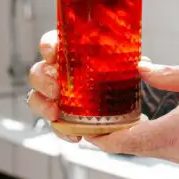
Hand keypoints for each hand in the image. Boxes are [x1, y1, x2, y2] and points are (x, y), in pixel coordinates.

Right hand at [27, 29, 153, 143]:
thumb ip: (131, 64)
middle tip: (56, 87)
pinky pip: (54, 125)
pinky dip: (61, 131)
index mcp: (72, 55)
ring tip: (56, 112)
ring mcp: (57, 97)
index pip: (53, 43)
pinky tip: (75, 135)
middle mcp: (60, 74)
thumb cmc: (120, 79)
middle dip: (44, 78)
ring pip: (36, 98)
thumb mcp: (127, 68)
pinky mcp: (62, 118)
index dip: (48, 45)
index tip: (52, 53)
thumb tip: (142, 63)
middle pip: (38, 71)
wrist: (127, 110)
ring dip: (42, 104)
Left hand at [86, 62, 178, 167]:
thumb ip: (168, 74)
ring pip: (145, 149)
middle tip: (91, 118)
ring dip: (129, 135)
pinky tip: (142, 120)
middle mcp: (178, 150)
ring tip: (113, 116)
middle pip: (133, 147)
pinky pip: (160, 148)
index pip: (128, 142)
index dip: (102, 138)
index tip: (82, 130)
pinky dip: (146, 136)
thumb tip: (141, 68)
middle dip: (110, 135)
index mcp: (178, 131)